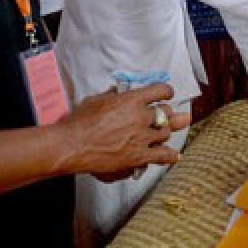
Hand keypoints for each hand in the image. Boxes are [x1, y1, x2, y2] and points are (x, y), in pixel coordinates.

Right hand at [59, 82, 191, 177]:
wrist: (72, 146)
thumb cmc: (80, 122)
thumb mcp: (98, 99)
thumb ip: (114, 96)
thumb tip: (120, 93)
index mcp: (132, 100)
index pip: (161, 91)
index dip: (166, 92)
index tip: (166, 95)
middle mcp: (141, 117)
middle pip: (166, 113)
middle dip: (165, 114)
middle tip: (162, 116)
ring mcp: (142, 138)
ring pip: (166, 133)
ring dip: (164, 132)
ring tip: (161, 133)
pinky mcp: (139, 157)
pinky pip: (163, 156)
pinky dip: (170, 155)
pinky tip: (175, 154)